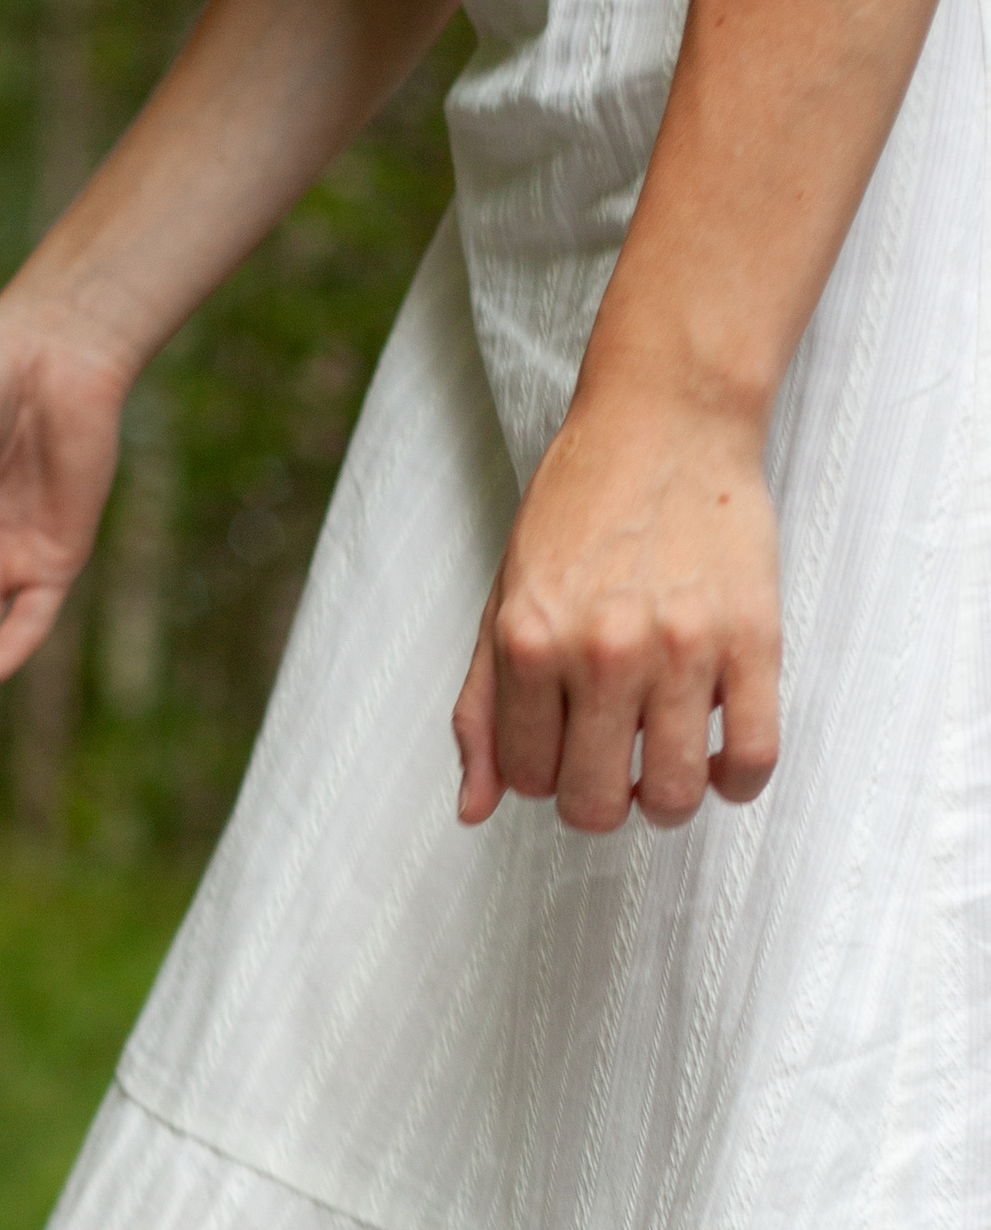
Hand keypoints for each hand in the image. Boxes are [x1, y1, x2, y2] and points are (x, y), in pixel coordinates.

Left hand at [454, 376, 780, 833]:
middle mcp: (602, 651)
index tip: (563, 742)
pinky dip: (737, 781)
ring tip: (664, 763)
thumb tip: (474, 808)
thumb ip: (483, 708)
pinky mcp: (753, 638)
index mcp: (530, 641)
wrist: (666, 421)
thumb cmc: (579, 509)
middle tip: (612, 764)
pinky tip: (719, 759)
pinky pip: (753, 756)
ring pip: (673, 793)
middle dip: (600, 799)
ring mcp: (682, 647)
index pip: (527, 777)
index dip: (544, 772)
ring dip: (665, 798)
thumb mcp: (504, 601)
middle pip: (596, 803)